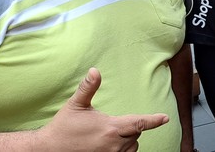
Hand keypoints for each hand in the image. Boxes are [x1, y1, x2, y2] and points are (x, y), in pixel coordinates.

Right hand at [37, 67, 169, 151]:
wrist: (49, 150)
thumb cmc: (63, 127)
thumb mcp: (76, 105)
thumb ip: (88, 88)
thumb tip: (95, 71)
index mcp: (110, 128)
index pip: (139, 123)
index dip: (154, 120)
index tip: (165, 118)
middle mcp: (114, 144)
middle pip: (136, 134)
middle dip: (131, 128)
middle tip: (113, 123)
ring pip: (132, 147)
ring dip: (128, 140)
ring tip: (110, 135)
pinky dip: (124, 150)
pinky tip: (113, 145)